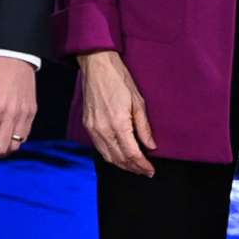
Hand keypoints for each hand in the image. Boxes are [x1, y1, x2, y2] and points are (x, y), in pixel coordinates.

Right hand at [76, 50, 156, 176]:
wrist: (97, 67)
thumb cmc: (119, 80)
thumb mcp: (138, 102)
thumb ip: (144, 127)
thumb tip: (151, 146)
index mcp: (118, 124)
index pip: (132, 154)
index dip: (142, 165)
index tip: (151, 170)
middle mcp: (103, 130)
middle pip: (119, 159)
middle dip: (134, 168)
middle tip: (145, 172)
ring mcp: (93, 129)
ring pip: (108, 157)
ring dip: (122, 165)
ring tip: (135, 167)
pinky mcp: (88, 126)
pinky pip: (99, 148)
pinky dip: (111, 156)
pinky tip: (120, 156)